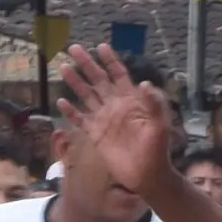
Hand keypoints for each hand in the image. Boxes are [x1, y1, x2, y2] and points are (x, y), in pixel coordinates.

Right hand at [57, 44, 177, 193]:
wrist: (147, 174)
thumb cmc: (157, 149)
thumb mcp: (160, 125)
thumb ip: (154, 104)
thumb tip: (145, 83)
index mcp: (131, 100)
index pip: (119, 75)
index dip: (110, 60)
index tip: (101, 46)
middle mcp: (115, 106)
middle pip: (98, 80)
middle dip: (87, 64)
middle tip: (73, 48)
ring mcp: (104, 120)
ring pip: (86, 96)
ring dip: (75, 82)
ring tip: (63, 67)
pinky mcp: (95, 135)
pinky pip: (80, 120)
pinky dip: (70, 112)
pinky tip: (61, 102)